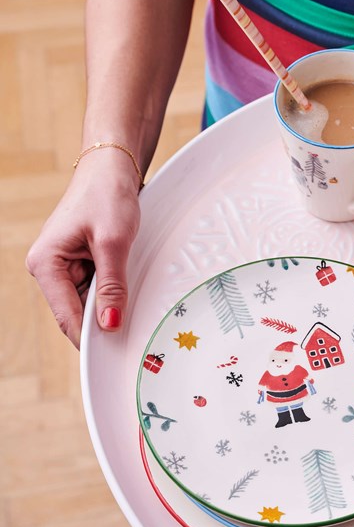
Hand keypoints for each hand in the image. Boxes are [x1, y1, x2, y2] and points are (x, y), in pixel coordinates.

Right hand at [26, 151, 141, 347]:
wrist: (111, 168)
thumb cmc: (107, 195)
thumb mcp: (114, 242)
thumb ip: (112, 286)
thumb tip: (110, 325)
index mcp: (46, 263)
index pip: (67, 317)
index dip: (91, 339)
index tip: (114, 358)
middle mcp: (49, 268)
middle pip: (76, 315)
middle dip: (103, 322)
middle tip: (135, 334)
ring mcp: (63, 268)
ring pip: (88, 305)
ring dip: (110, 306)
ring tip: (133, 299)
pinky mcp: (79, 265)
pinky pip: (96, 291)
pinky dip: (112, 293)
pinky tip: (128, 289)